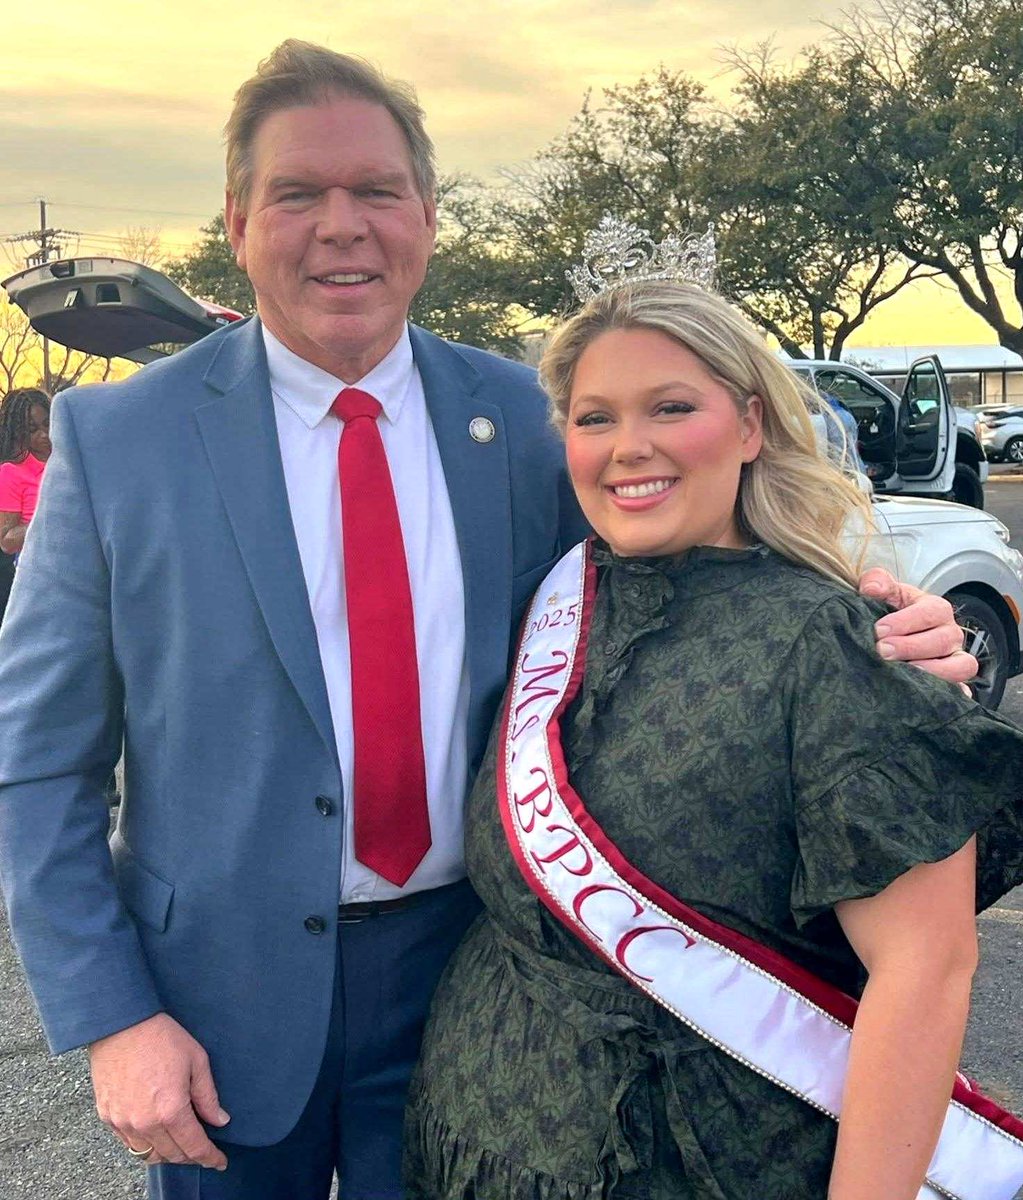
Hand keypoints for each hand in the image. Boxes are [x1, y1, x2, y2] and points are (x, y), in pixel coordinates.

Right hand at [89, 1012, 229, 1168]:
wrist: (121, 1023)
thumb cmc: (161, 1037)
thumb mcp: (196, 1061)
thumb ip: (208, 1096)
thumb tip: (220, 1120)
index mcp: (171, 1111)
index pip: (194, 1147)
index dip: (210, 1157)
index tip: (220, 1161)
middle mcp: (145, 1124)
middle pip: (172, 1155)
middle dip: (191, 1156)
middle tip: (204, 1150)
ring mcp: (123, 1122)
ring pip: (149, 1155)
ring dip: (167, 1153)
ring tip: (181, 1142)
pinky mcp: (107, 1117)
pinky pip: (129, 1144)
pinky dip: (145, 1145)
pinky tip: (156, 1132)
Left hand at [858, 567, 976, 687]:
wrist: (893, 635)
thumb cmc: (892, 613)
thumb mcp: (886, 594)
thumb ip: (877, 582)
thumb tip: (872, 587)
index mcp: (936, 609)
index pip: (932, 611)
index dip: (906, 621)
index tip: (879, 629)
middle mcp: (950, 634)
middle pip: (944, 640)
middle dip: (911, 647)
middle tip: (883, 651)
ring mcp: (954, 659)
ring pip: (961, 666)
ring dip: (934, 671)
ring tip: (906, 672)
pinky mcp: (952, 681)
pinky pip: (960, 690)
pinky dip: (952, 694)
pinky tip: (930, 696)